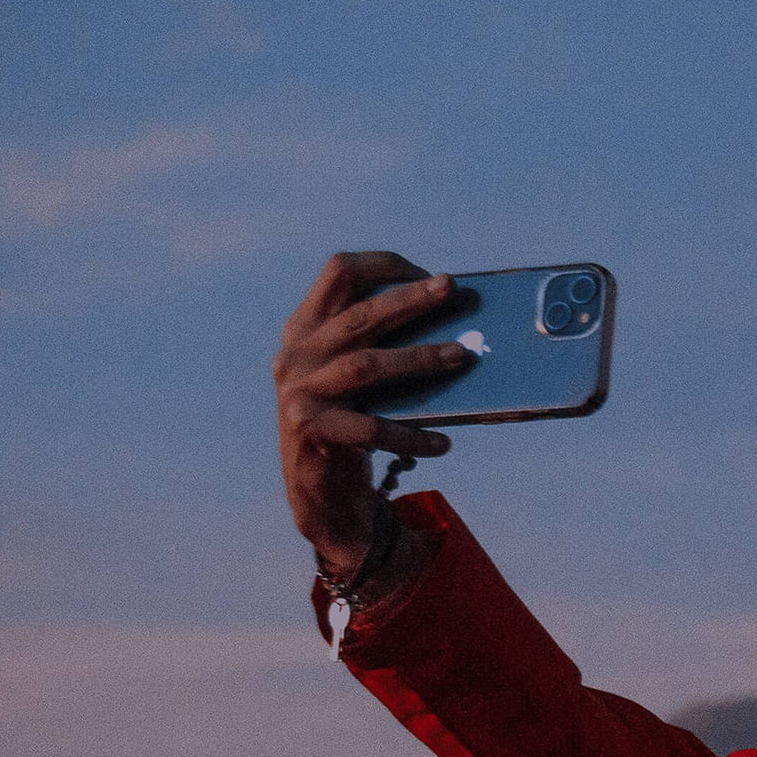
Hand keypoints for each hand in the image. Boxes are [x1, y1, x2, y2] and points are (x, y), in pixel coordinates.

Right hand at [275, 252, 466, 577]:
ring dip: (417, 358)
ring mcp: (298, 392)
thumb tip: (456, 320)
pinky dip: (411, 435)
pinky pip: (371, 428)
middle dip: (408, 299)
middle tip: (450, 288)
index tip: (428, 275)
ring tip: (461, 355)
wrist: (318, 490)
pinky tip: (443, 442)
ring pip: (365, 365)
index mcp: (305, 328)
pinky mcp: (309, 430)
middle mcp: (295, 354)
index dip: (384, 266)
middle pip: (358, 315)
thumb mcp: (358, 377)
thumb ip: (383, 344)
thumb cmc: (354, 421)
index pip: (339, 273)